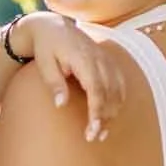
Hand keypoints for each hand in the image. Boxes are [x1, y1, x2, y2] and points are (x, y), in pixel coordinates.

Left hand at [12, 14, 124, 141]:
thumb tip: (61, 105)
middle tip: (94, 137)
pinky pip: (120, 84)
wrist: (53, 27)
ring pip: (118, 91)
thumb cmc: (46, 47)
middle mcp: (100, 59)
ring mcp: (107, 60)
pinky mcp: (109, 62)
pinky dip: (118, 101)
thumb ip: (54, 83)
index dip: (97, 112)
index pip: (97, 90)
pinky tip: (110, 115)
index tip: (93, 130)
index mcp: (84, 59)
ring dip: (113, 113)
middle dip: (105, 118)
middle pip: (110, 94)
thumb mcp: (44, 64)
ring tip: (102, 132)